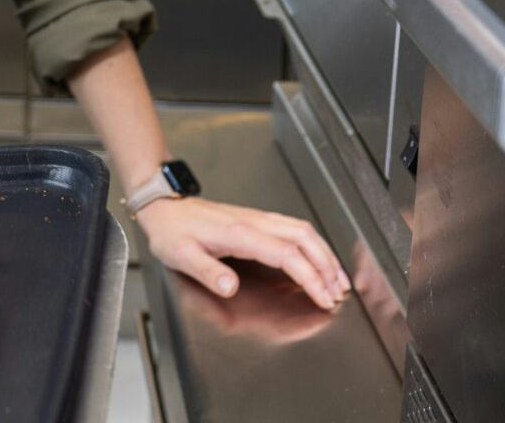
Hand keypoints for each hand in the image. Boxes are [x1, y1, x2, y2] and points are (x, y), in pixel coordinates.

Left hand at [134, 196, 348, 310]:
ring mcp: (258, 219)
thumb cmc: (172, 231)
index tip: (323, 297)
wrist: (165, 207)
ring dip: (324, 254)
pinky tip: (317, 256)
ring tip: (338, 278)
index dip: (310, 277)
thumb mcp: (182, 255)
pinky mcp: (257, 219)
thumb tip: (231, 287)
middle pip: (304, 239)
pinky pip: (294, 228)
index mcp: (240, 233)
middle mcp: (255, 222)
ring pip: (303, 231)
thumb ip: (208, 272)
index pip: (287, 255)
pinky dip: (313, 244)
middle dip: (327, 266)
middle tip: (339, 292)